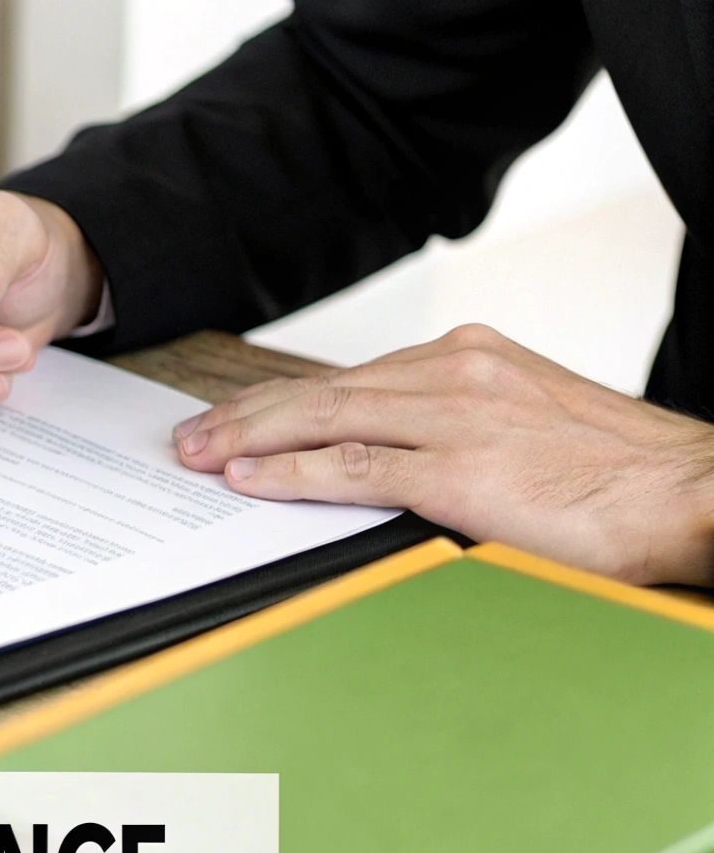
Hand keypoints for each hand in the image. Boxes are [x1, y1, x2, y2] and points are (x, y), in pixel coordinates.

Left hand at [172, 324, 713, 584]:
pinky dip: (291, 471)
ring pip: (323, 420)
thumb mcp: (526, 428)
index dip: (282, 401)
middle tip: (190, 436)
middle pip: (321, 392)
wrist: (694, 493)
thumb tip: (389, 462)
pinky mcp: (460, 470)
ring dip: (249, 440)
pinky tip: (248, 479)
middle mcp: (457, 373)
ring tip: (199, 456)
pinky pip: (352, 467)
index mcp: (471, 359)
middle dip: (246, 416)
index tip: (236, 418)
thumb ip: (456, 432)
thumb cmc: (617, 474)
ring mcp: (456, 417)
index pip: (352, 380)